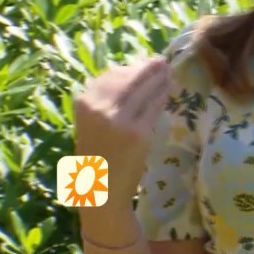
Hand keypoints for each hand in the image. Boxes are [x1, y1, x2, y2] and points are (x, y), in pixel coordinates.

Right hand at [72, 56, 171, 206]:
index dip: (129, 67)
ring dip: (158, 77)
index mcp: (83, 104)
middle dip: (147, 68)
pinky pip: (154, 105)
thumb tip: (130, 74)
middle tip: (162, 62)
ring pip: (143, 89)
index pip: (109, 76)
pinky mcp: (138, 132)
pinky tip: (170, 87)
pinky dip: (163, 93)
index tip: (143, 63)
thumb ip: (105, 101)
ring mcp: (119, 120)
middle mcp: (99, 109)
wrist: (101, 191)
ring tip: (168, 71)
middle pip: (128, 78)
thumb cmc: (98, 157)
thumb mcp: (91, 124)